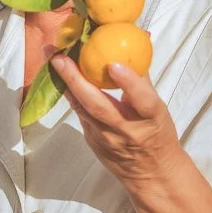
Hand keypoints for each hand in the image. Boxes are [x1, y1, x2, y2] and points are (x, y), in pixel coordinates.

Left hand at [52, 56, 188, 188]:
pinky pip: (79, 114)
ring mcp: (106, 139)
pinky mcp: (92, 141)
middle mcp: (126, 130)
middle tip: (60, 58)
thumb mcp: (158, 107)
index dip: (128, 82)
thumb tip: (138, 39)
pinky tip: (59, 78)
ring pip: (82, 110)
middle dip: (76, 80)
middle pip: (99, 106)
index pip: (141, 99)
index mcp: (151, 118)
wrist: (151, 173)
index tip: (113, 64)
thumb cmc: (157, 133)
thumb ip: (143, 76)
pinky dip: (70, 95)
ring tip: (53, 61)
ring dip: (66, 84)